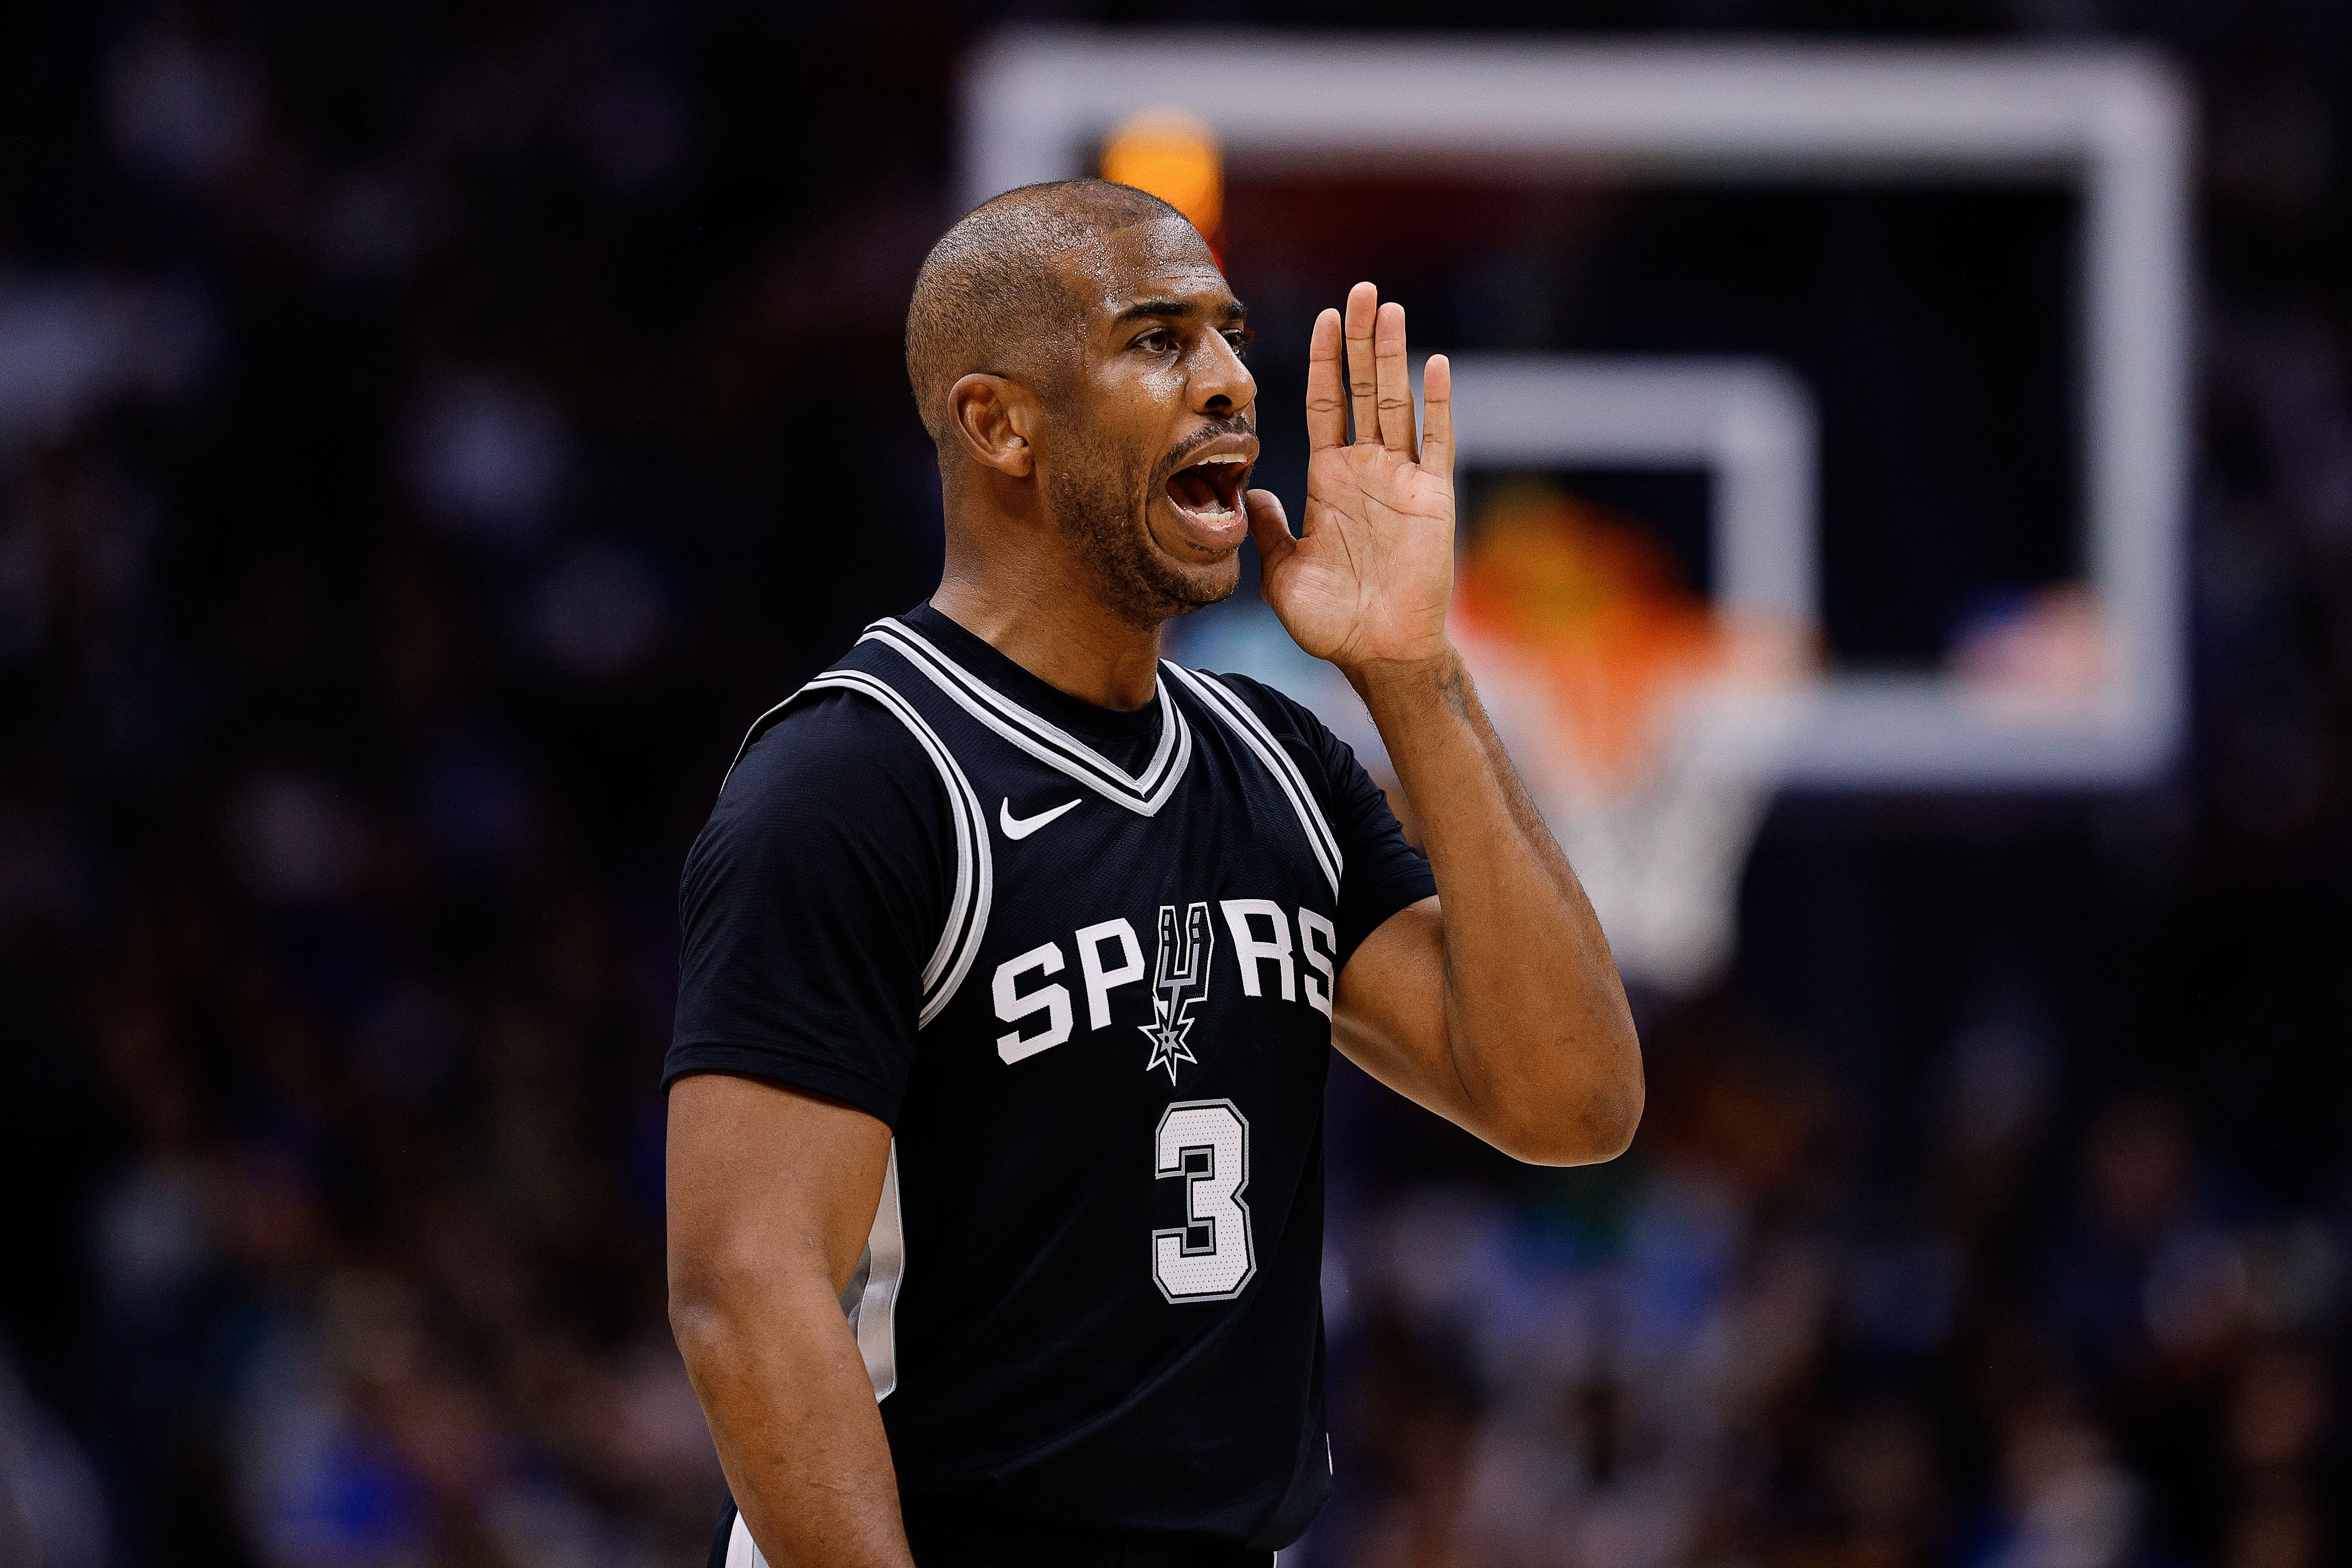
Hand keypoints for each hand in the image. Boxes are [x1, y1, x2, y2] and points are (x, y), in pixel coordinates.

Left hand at [1246, 282, 1455, 678]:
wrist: (1378, 653)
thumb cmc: (1332, 621)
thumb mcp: (1281, 572)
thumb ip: (1265, 528)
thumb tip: (1246, 488)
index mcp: (1328, 480)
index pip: (1326, 405)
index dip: (1326, 361)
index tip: (1324, 317)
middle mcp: (1366, 471)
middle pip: (1363, 390)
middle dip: (1360, 340)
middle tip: (1361, 290)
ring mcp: (1402, 480)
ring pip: (1397, 403)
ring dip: (1392, 356)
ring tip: (1388, 309)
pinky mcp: (1432, 498)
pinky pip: (1438, 443)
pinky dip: (1438, 404)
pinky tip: (1435, 364)